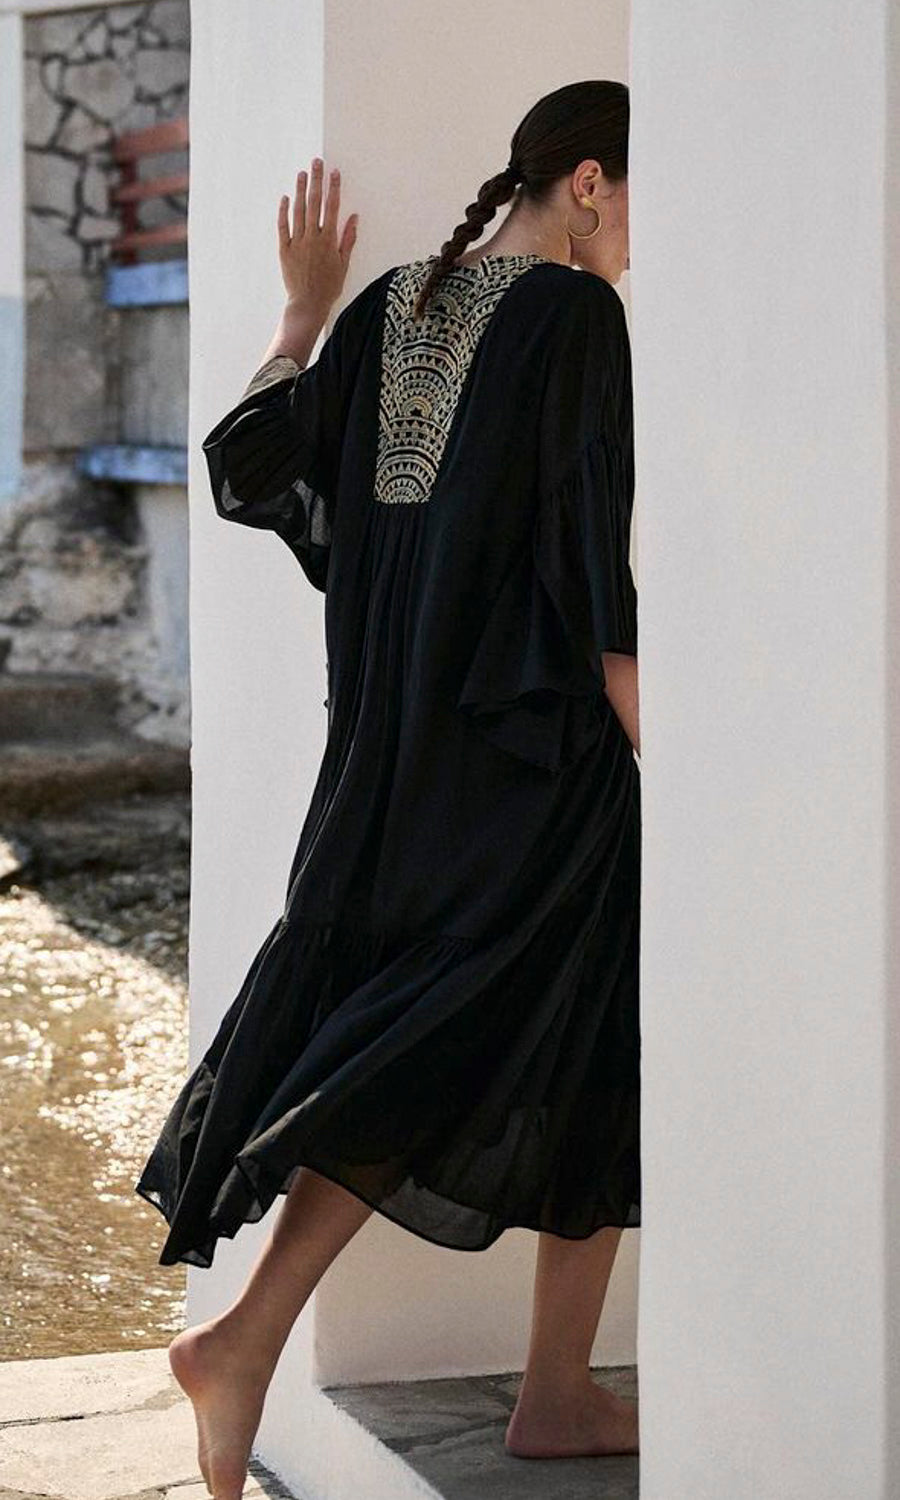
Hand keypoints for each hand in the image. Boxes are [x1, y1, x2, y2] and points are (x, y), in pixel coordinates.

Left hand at [278, 157, 357, 319]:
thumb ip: (348, 239)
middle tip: (316, 163)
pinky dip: (283, 211)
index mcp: (328, 241)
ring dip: (300, 190)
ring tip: (302, 174)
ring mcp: (297, 242)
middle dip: (316, 181)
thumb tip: (354, 218)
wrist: (308, 304)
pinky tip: (285, 198)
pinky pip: (283, 226)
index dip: (333, 188)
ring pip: (298, 211)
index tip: (335, 173)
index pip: (332, 208)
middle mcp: (312, 238)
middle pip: (314, 203)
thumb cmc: (329, 287)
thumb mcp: (343, 264)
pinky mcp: (284, 249)